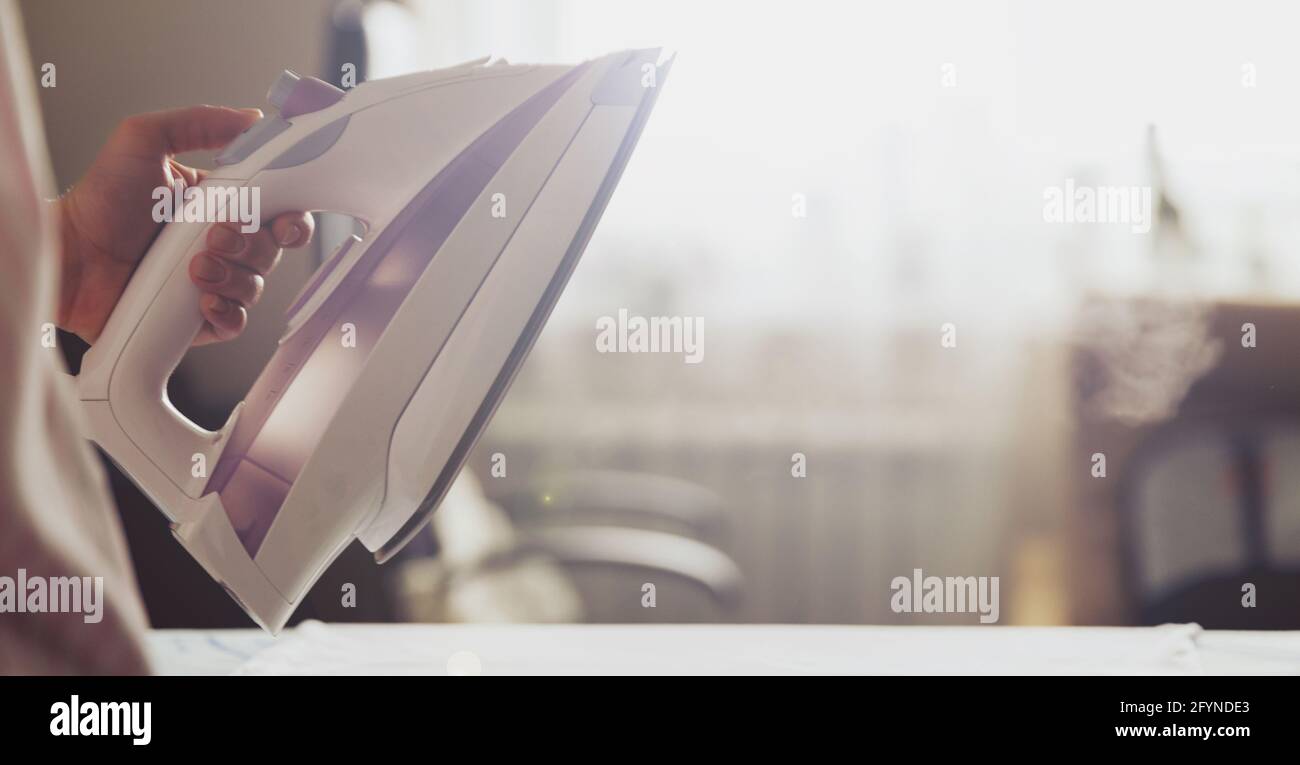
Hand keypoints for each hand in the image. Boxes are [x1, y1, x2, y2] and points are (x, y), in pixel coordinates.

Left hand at [55, 105, 314, 345]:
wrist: (69, 257)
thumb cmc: (99, 200)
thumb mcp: (143, 140)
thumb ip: (199, 122)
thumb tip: (252, 118)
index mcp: (220, 205)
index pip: (277, 213)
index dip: (290, 219)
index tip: (282, 218)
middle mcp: (221, 245)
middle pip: (271, 252)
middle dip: (252, 245)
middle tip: (216, 236)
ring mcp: (212, 282)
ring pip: (255, 287)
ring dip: (233, 276)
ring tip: (194, 268)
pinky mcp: (197, 318)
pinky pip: (234, 322)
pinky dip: (227, 312)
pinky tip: (202, 300)